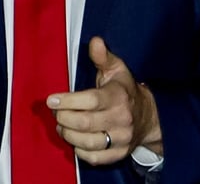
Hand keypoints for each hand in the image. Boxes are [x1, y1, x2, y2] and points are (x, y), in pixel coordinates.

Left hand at [48, 36, 162, 165]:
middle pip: (85, 123)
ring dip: (68, 134)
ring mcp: (121, 138)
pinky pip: (95, 158)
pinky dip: (79, 151)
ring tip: (61, 125)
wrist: (148, 117)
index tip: (51, 100)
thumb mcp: (117, 69)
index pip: (91, 101)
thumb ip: (103, 56)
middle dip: (64, 118)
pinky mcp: (119, 153)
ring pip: (88, 142)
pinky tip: (74, 140)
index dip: (68, 101)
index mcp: (118, 96)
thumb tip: (94, 41)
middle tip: (55, 112)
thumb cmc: (125, 90)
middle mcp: (121, 119)